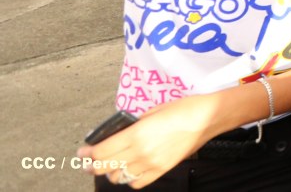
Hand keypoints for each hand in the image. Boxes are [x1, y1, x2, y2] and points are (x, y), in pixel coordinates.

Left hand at [79, 92, 222, 187]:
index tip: (82, 152)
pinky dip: (129, 178)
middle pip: (106, 166)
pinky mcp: (162, 169)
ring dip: (111, 172)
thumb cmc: (182, 108)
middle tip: (87, 162)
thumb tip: (117, 134)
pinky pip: (137, 182)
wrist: (208, 118)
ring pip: (119, 177)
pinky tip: (129, 170)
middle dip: (93, 165)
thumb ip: (131, 125)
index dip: (87, 154)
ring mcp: (152, 163)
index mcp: (137, 134)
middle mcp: (141, 152)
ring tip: (109, 166)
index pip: (102, 151)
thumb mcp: (152, 111)